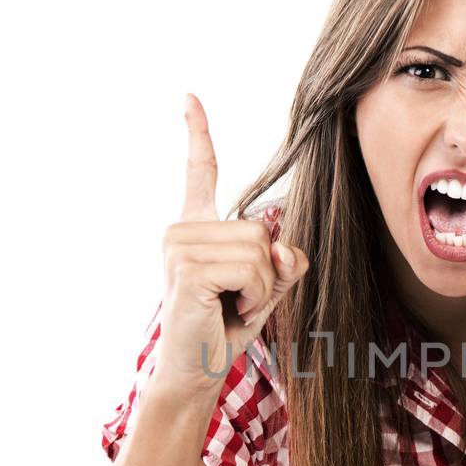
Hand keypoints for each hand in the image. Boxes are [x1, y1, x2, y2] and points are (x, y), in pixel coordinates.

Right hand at [150, 93, 309, 398]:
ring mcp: (180, 246)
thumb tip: (285, 245)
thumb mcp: (266, 288)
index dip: (198, 133)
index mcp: (197, 226)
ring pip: (260, 250)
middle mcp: (182, 229)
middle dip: (267, 271)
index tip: (189, 96)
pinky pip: (252, 270)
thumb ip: (283, 261)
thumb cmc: (225, 326)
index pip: (200, 171)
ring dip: (261, 287)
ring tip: (231, 305)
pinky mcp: (189, 268)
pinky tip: (229, 311)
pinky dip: (255, 296)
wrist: (195, 369)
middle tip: (238, 299)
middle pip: (260, 228)